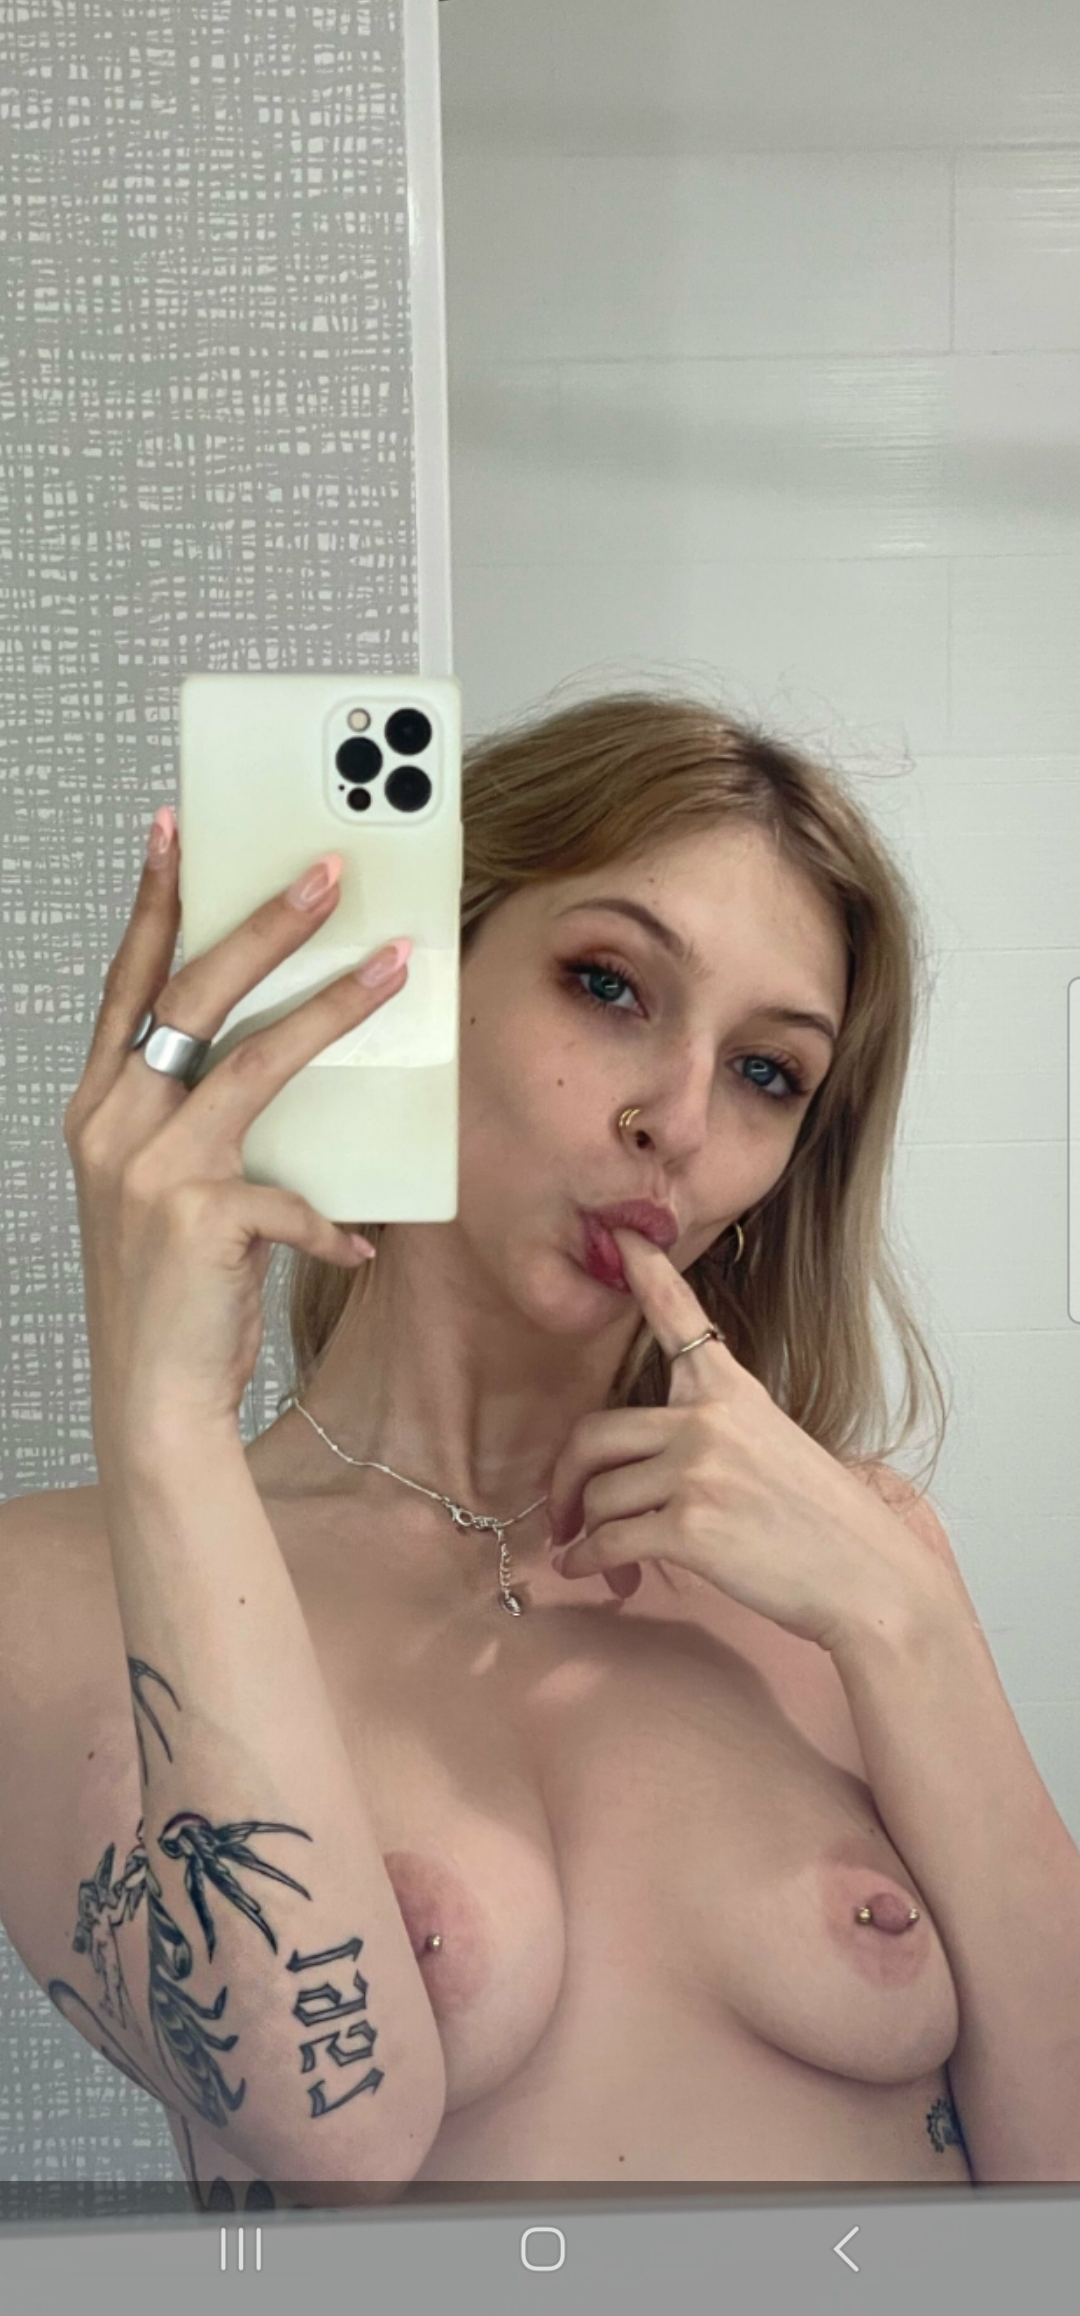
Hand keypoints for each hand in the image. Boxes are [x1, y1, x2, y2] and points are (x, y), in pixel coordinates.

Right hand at [63, 813, 409, 1456]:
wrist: (150, 1402)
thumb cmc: (173, 1290)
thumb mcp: (168, 1188)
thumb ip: (203, 1118)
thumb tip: (285, 1043)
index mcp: (98, 1108)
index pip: (128, 983)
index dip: (153, 903)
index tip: (176, 829)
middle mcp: (111, 1126)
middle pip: (193, 996)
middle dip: (263, 922)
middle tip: (326, 868)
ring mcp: (149, 1170)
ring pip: (254, 1061)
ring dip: (333, 1006)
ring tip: (395, 963)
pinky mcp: (198, 1219)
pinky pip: (293, 1196)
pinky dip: (332, 1220)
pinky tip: (362, 1241)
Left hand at [545, 1227, 943, 1652]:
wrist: (866, 1576)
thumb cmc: (820, 1522)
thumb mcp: (773, 1446)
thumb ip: (709, 1434)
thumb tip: (635, 1468)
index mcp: (733, 1393)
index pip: (680, 1318)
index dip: (645, 1274)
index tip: (622, 1233)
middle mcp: (709, 1420)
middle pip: (594, 1434)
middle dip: (566, 1480)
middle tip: (563, 1511)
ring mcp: (698, 1470)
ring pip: (599, 1495)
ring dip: (587, 1535)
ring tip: (607, 1560)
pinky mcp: (689, 1526)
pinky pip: (607, 1540)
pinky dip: (587, 1561)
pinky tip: (589, 1571)